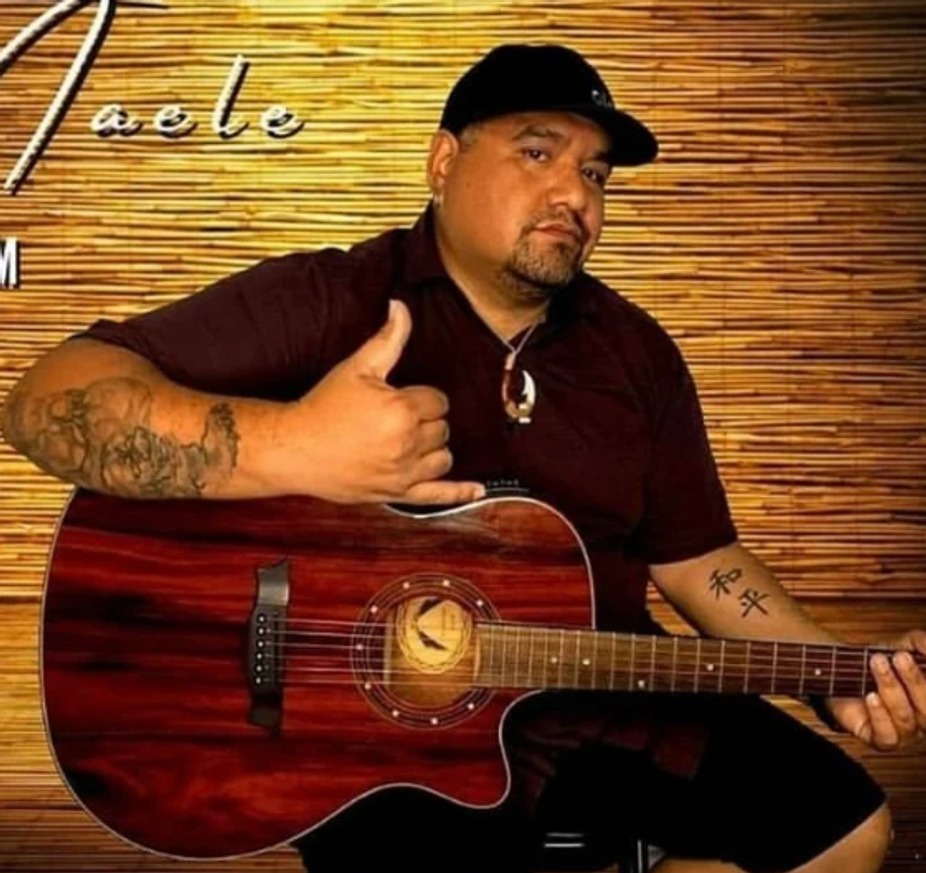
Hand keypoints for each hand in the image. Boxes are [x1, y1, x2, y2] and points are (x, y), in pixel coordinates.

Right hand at [268, 299, 484, 505]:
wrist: (295, 447)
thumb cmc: (323, 407)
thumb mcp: (357, 367)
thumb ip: (387, 338)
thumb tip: (401, 308)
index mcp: (402, 410)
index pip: (438, 401)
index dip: (421, 397)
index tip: (400, 398)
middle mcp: (408, 443)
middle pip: (442, 429)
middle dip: (426, 421)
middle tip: (395, 418)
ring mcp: (404, 472)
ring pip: (443, 457)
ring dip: (433, 448)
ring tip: (410, 441)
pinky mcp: (397, 493)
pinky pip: (438, 496)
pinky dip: (459, 493)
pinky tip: (476, 490)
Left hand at [826, 630, 925, 749]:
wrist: (842, 673)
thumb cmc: (881, 661)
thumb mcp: (904, 644)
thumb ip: (921, 642)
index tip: (910, 656)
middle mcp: (923, 719)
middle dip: (914, 680)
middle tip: (899, 657)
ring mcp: (904, 732)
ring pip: (905, 717)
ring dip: (891, 687)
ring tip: (877, 663)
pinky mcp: (881, 739)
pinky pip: (886, 735)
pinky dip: (879, 714)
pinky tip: (871, 696)